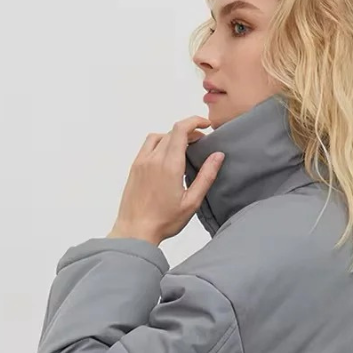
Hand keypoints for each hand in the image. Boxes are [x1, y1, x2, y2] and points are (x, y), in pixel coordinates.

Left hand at [108, 116, 224, 245]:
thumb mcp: (191, 202)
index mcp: (169, 165)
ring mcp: (141, 161)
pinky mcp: (134, 167)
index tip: (206, 125)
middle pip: (172, 131)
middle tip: (200, 143)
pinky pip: (148, 146)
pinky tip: (167, 157)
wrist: (135, 231)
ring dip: (173, 136)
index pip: (181, 129)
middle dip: (189, 131)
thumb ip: (206, 176)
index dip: (195, 121)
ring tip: (184, 148)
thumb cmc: (163, 221)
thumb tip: (218, 156)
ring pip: (159, 136)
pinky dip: (160, 143)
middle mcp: (153, 159)